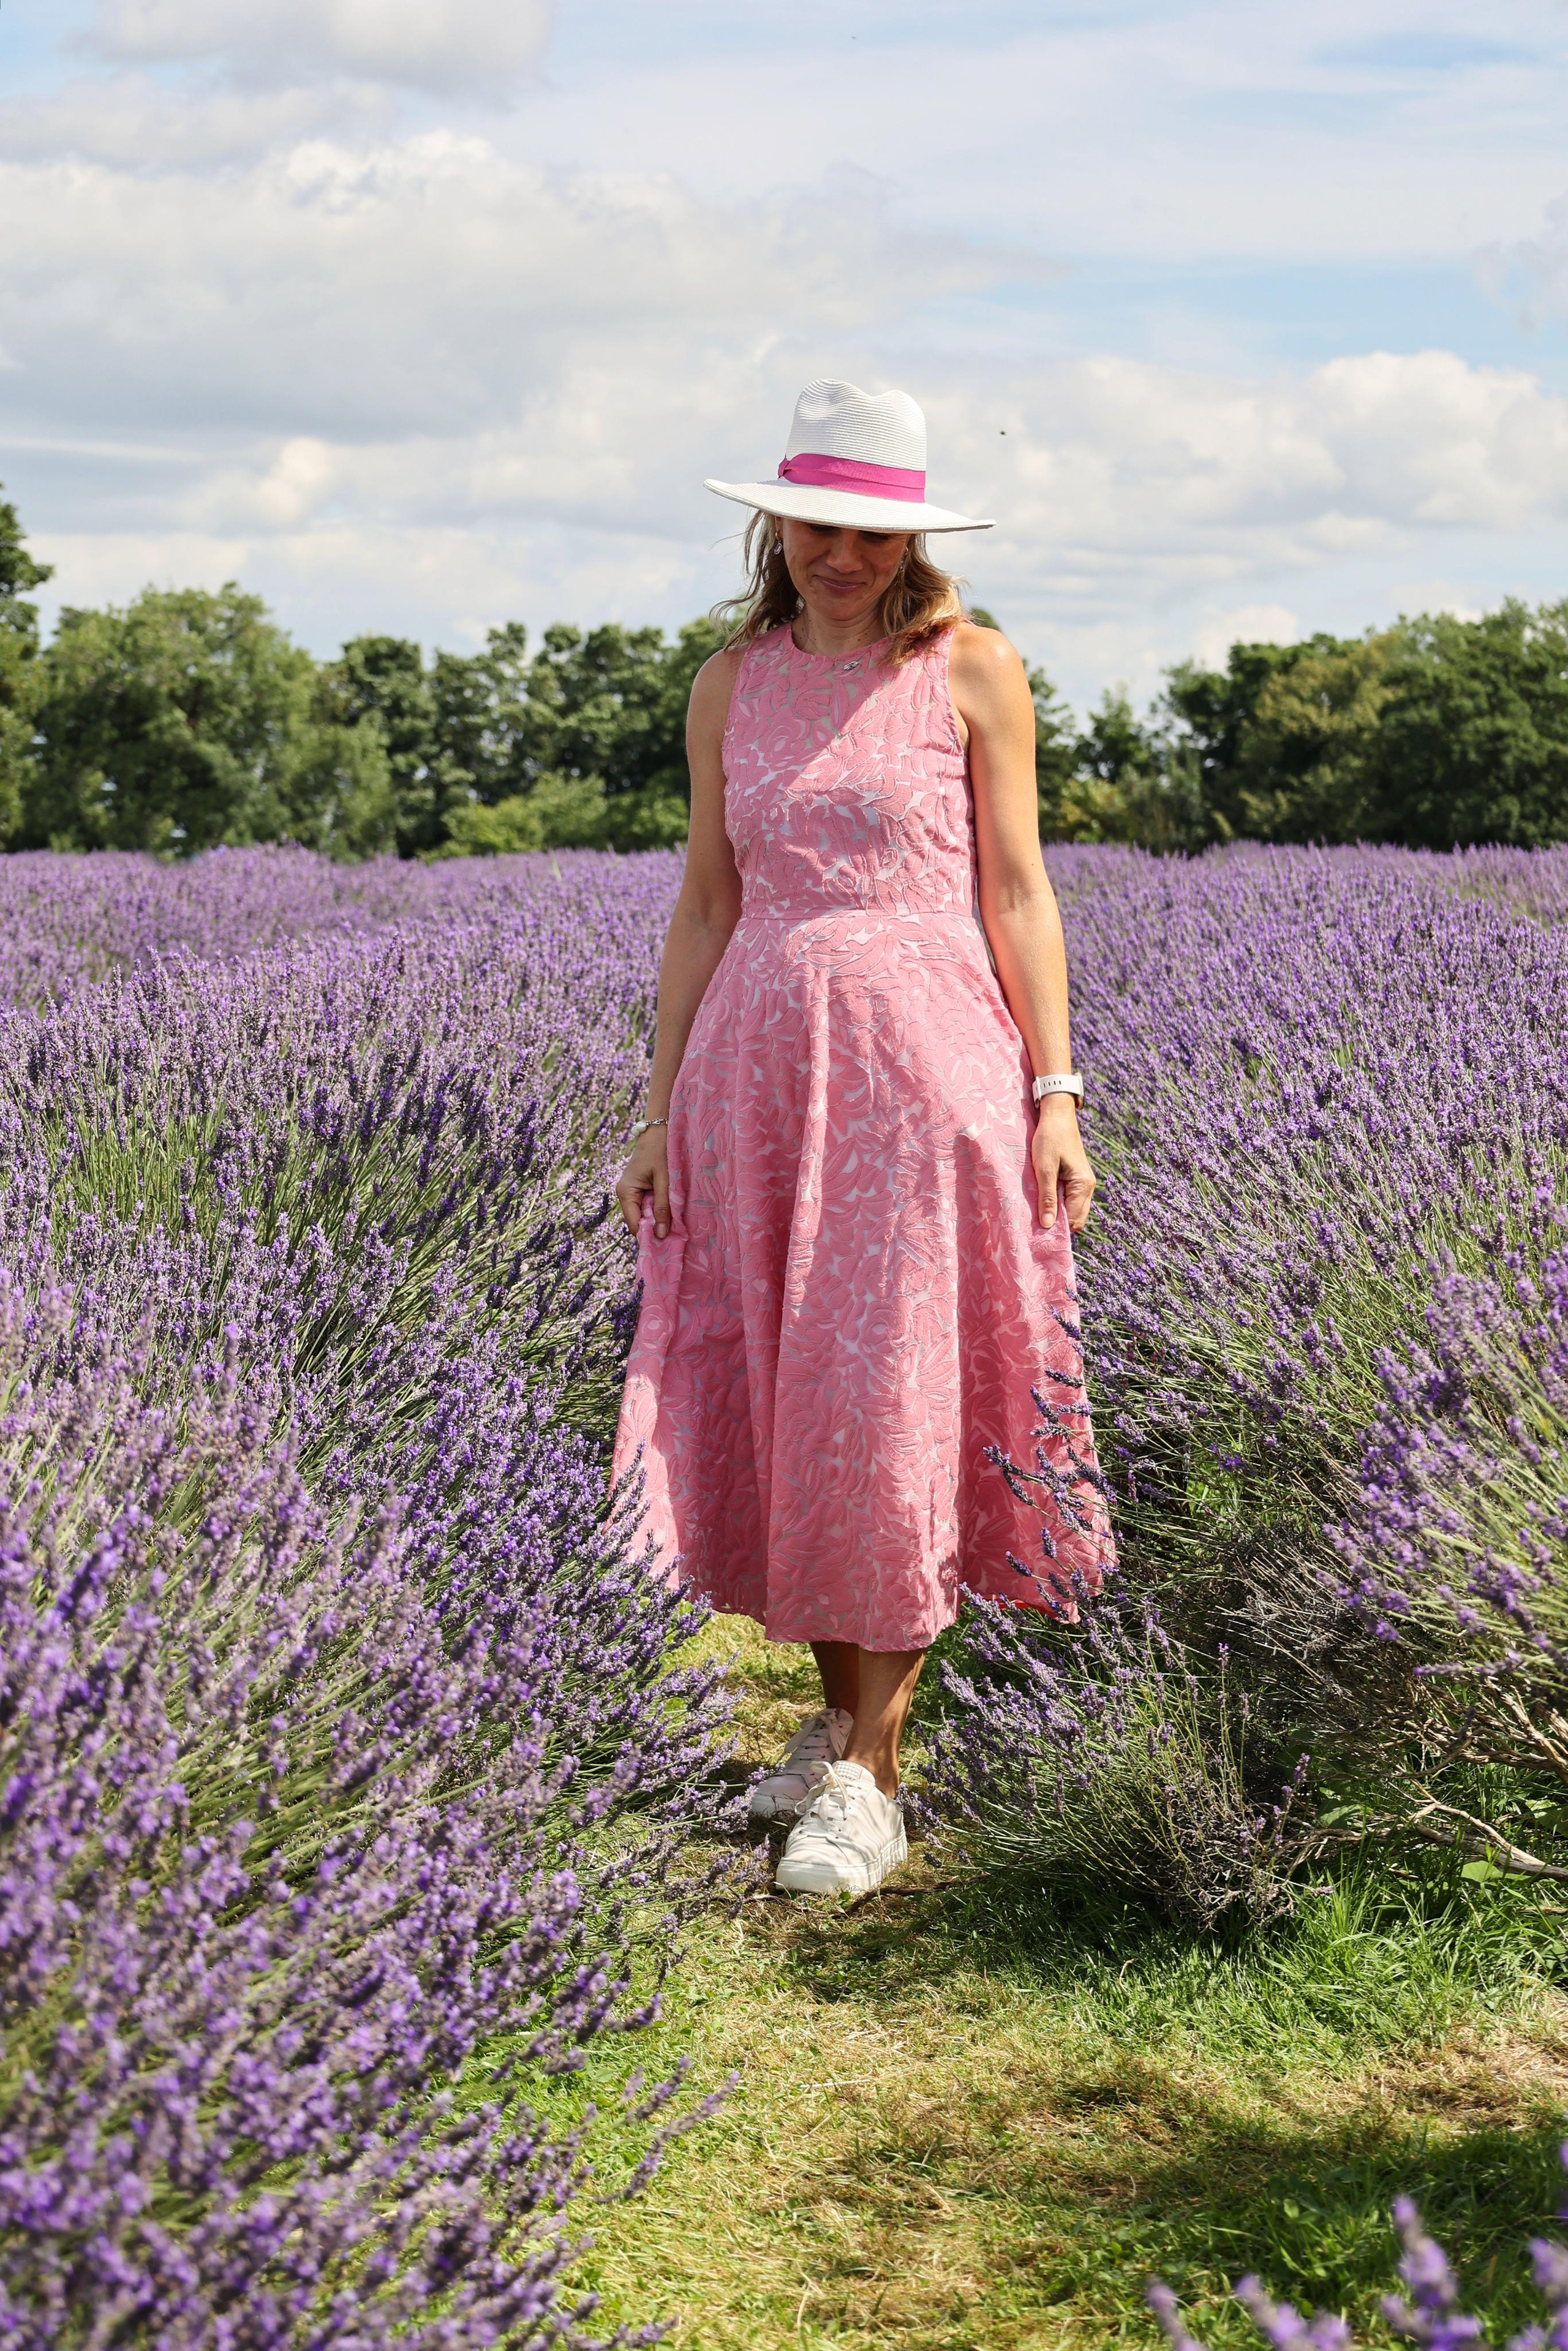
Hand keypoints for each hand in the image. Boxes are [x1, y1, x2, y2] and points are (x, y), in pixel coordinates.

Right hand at [615, 1125, 670, 1240]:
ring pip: (644, 1214)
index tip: (666, 1245)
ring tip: (676, 1220)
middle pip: (638, 1221)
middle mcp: (624, 1193)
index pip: (634, 1225)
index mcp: (625, 1192)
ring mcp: (630, 1191)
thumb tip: (661, 1235)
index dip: (648, 1236)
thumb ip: (663, 1208)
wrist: (659, 1130)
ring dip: (658, 1217)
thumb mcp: (664, 1181)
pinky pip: (647, 1205)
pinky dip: (658, 1208)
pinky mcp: (638, 1188)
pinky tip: (671, 1208)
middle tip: (676, 1233)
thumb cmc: (661, 1151)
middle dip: (655, 1227)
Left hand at [1032, 1096, 1095, 1233]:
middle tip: (1034, 1223)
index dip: (1057, 1228)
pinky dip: (1057, 1201)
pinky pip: (1068, 1198)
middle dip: (1057, 1222)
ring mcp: (1083, 1182)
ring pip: (1071, 1209)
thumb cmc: (1049, 1138)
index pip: (1074, 1220)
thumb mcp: (1044, 1168)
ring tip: (1037, 1209)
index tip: (1038, 1232)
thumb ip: (1047, 1197)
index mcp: (1083, 1185)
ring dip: (1056, 1211)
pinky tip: (1043, 1197)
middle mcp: (1087, 1187)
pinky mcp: (1076, 1177)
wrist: (1057, 1115)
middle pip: (1075, 1218)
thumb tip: (1047, 1225)